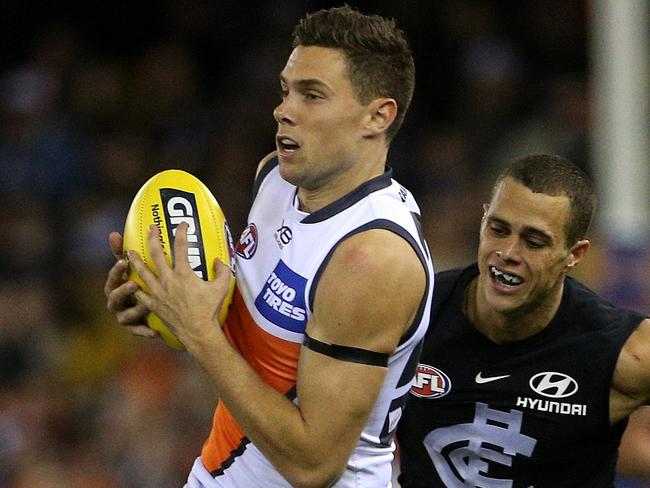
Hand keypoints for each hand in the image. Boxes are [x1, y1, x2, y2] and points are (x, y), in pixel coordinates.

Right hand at [104, 231, 157, 338]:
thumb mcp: (132, 268)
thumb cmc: (136, 283)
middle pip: (115, 297)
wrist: (149, 310)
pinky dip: (145, 331)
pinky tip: (155, 332)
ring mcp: (123, 316)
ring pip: (125, 316)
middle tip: (134, 284)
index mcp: (115, 285)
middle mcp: (116, 302)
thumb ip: (123, 252)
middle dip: (123, 290)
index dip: (116, 270)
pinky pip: (138, 331)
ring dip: (134, 309)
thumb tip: (113, 233)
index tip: (124, 261)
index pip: (112, 277)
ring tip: (145, 305)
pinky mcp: (134, 329)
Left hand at [128, 223, 231, 349]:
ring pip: (142, 272)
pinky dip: (135, 288)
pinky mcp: (154, 305)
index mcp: (184, 273)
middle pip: (156, 254)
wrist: (198, 331)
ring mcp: (158, 293)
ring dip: (135, 260)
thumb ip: (222, 271)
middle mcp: (168, 280)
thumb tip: (219, 261)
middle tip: (150, 228)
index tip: (182, 225)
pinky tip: (132, 283)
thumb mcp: (222, 287)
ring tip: (129, 252)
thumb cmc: (210, 309)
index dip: (181, 232)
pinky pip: (141, 294)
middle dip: (152, 239)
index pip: (181, 247)